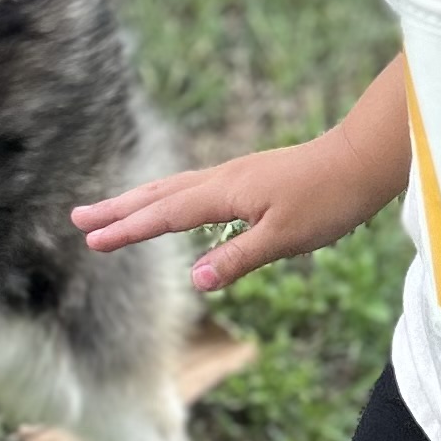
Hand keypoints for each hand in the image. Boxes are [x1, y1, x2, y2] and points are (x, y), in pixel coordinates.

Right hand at [75, 128, 382, 298]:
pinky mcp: (249, 178)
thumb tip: (196, 280)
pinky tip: (171, 205)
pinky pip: (194, 187)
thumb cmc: (330, 199)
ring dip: (138, 200)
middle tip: (77, 218)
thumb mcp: (285, 238)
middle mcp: (223, 179)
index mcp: (226, 193)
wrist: (363, 160)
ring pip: (174, 187)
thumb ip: (239, 257)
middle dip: (117, 209)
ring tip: (109, 209)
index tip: (92, 240)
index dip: (128, 229)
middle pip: (158, 194)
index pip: (165, 215)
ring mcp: (236, 175)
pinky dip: (167, 196)